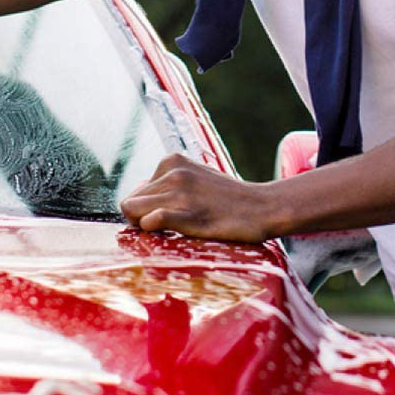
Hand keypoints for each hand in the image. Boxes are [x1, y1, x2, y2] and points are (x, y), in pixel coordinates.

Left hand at [120, 153, 275, 243]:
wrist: (263, 207)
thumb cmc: (228, 198)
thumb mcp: (196, 177)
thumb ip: (169, 184)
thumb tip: (139, 199)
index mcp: (171, 161)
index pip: (136, 191)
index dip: (143, 210)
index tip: (160, 220)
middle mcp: (172, 172)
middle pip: (130, 202)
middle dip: (140, 219)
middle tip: (163, 230)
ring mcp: (180, 192)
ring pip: (134, 212)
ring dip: (146, 227)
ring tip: (170, 232)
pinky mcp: (188, 214)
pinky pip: (151, 221)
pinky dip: (153, 230)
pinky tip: (171, 233)